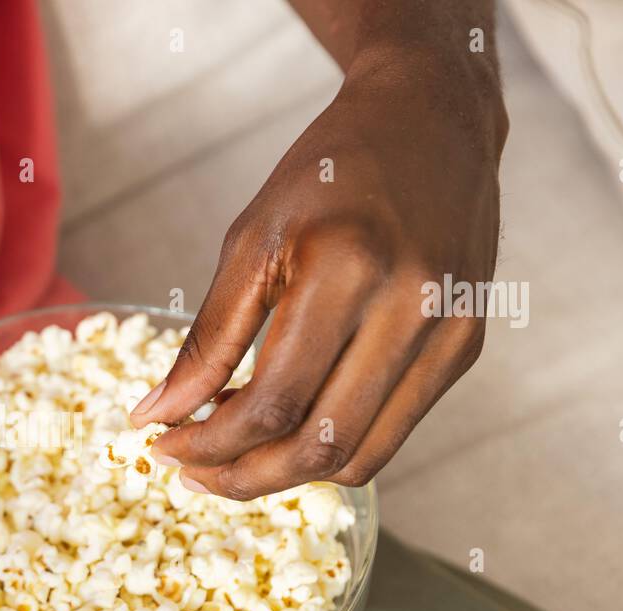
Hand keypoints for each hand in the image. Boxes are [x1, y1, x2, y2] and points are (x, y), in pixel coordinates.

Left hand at [129, 42, 507, 499]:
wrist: (433, 121)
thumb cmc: (330, 174)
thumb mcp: (251, 241)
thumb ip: (208, 339)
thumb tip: (156, 417)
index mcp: (348, 268)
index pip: (273, 403)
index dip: (209, 445)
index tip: (162, 448)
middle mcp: (412, 307)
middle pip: (319, 446)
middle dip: (242, 478)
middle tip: (190, 472)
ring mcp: (450, 333)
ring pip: (359, 458)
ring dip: (286, 475)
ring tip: (232, 454)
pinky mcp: (467, 347)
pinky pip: (390, 434)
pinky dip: (330, 447)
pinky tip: (286, 426)